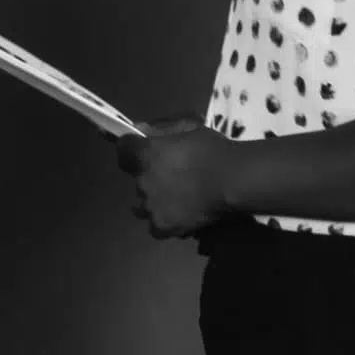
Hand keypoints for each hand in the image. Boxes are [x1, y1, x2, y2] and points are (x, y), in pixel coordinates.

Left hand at [120, 122, 237, 238]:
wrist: (232, 180)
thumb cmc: (212, 150)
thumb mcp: (188, 128)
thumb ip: (160, 129)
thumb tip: (138, 128)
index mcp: (145, 154)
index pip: (123, 149)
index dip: (131, 150)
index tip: (142, 152)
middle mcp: (141, 181)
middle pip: (136, 181)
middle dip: (149, 179)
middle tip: (172, 178)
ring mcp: (149, 206)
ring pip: (141, 206)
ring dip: (153, 202)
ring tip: (175, 201)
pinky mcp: (161, 226)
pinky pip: (155, 226)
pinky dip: (165, 222)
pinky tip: (180, 217)